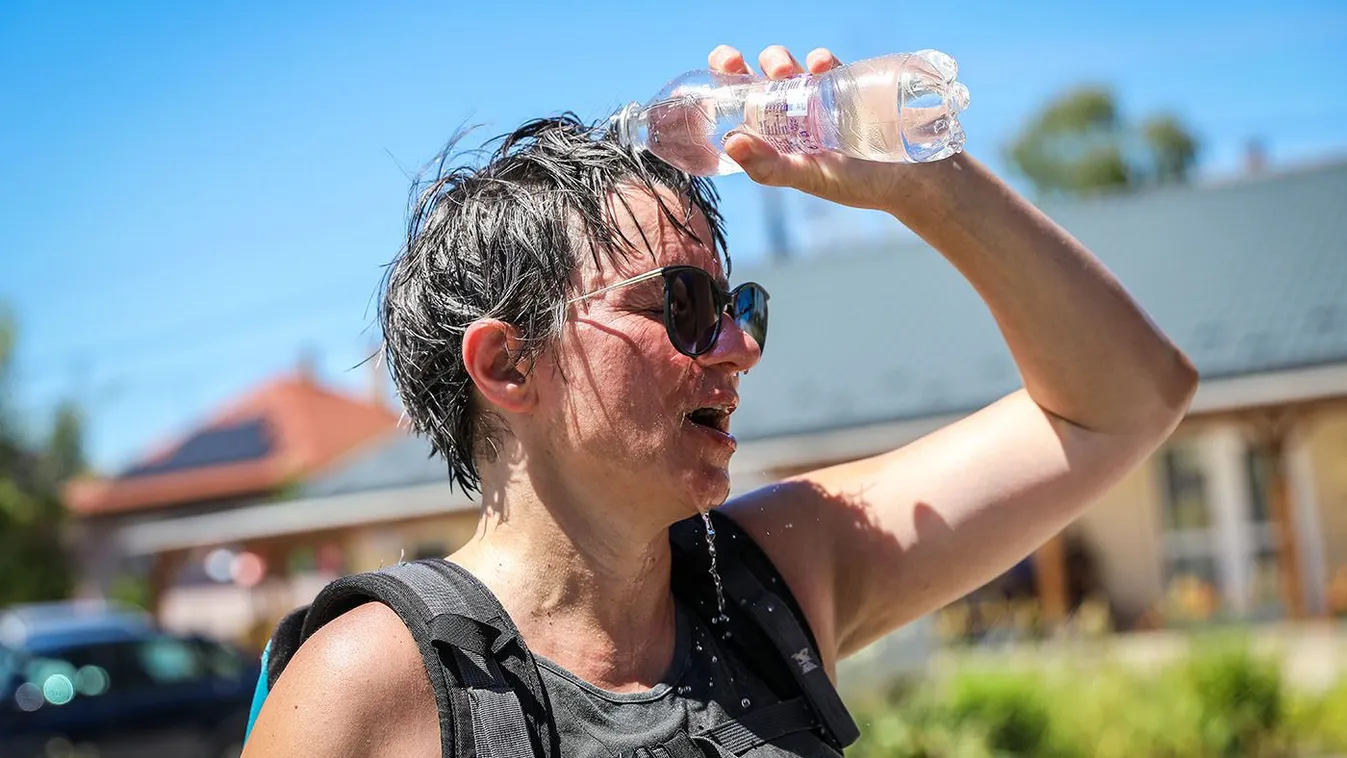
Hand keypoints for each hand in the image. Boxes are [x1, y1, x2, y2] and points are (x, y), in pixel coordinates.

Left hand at [710, 45, 935, 213]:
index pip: (737, 111)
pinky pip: (825, 63)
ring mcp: (816, 99)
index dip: (722, 88)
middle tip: (734, 61)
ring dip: (777, 61)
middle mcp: (790, 117)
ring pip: (785, 68)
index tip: (714, 77)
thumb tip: (730, 143)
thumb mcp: (810, 177)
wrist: (914, 175)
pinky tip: (821, 65)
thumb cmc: (859, 184)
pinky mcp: (845, 84)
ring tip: (785, 72)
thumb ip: (770, 166)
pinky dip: (819, 58)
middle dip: (741, 64)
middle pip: (755, 82)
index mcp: (774, 139)